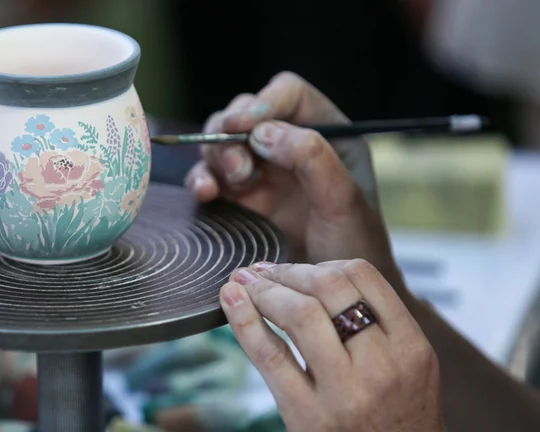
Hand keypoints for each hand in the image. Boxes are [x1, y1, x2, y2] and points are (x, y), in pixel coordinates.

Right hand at [185, 72, 402, 288]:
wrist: (334, 299)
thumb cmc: (354, 248)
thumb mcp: (344, 201)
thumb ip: (312, 158)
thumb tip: (264, 133)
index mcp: (326, 134)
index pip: (288, 95)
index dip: (263, 103)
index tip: (246, 127)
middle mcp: (290, 146)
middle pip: (246, 113)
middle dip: (233, 135)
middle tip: (240, 171)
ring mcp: (263, 171)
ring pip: (222, 142)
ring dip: (215, 157)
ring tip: (226, 185)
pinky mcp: (240, 197)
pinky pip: (210, 176)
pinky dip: (202, 181)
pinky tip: (206, 195)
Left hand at [220, 260, 444, 431]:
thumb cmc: (395, 417)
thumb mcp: (407, 367)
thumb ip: (375, 322)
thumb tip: (311, 273)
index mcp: (410, 346)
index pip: (362, 275)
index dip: (321, 262)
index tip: (297, 269)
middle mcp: (381, 366)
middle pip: (328, 286)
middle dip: (287, 270)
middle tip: (263, 273)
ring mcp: (344, 392)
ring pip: (299, 314)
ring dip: (263, 289)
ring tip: (244, 283)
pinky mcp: (307, 416)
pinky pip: (269, 356)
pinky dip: (243, 320)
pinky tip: (230, 300)